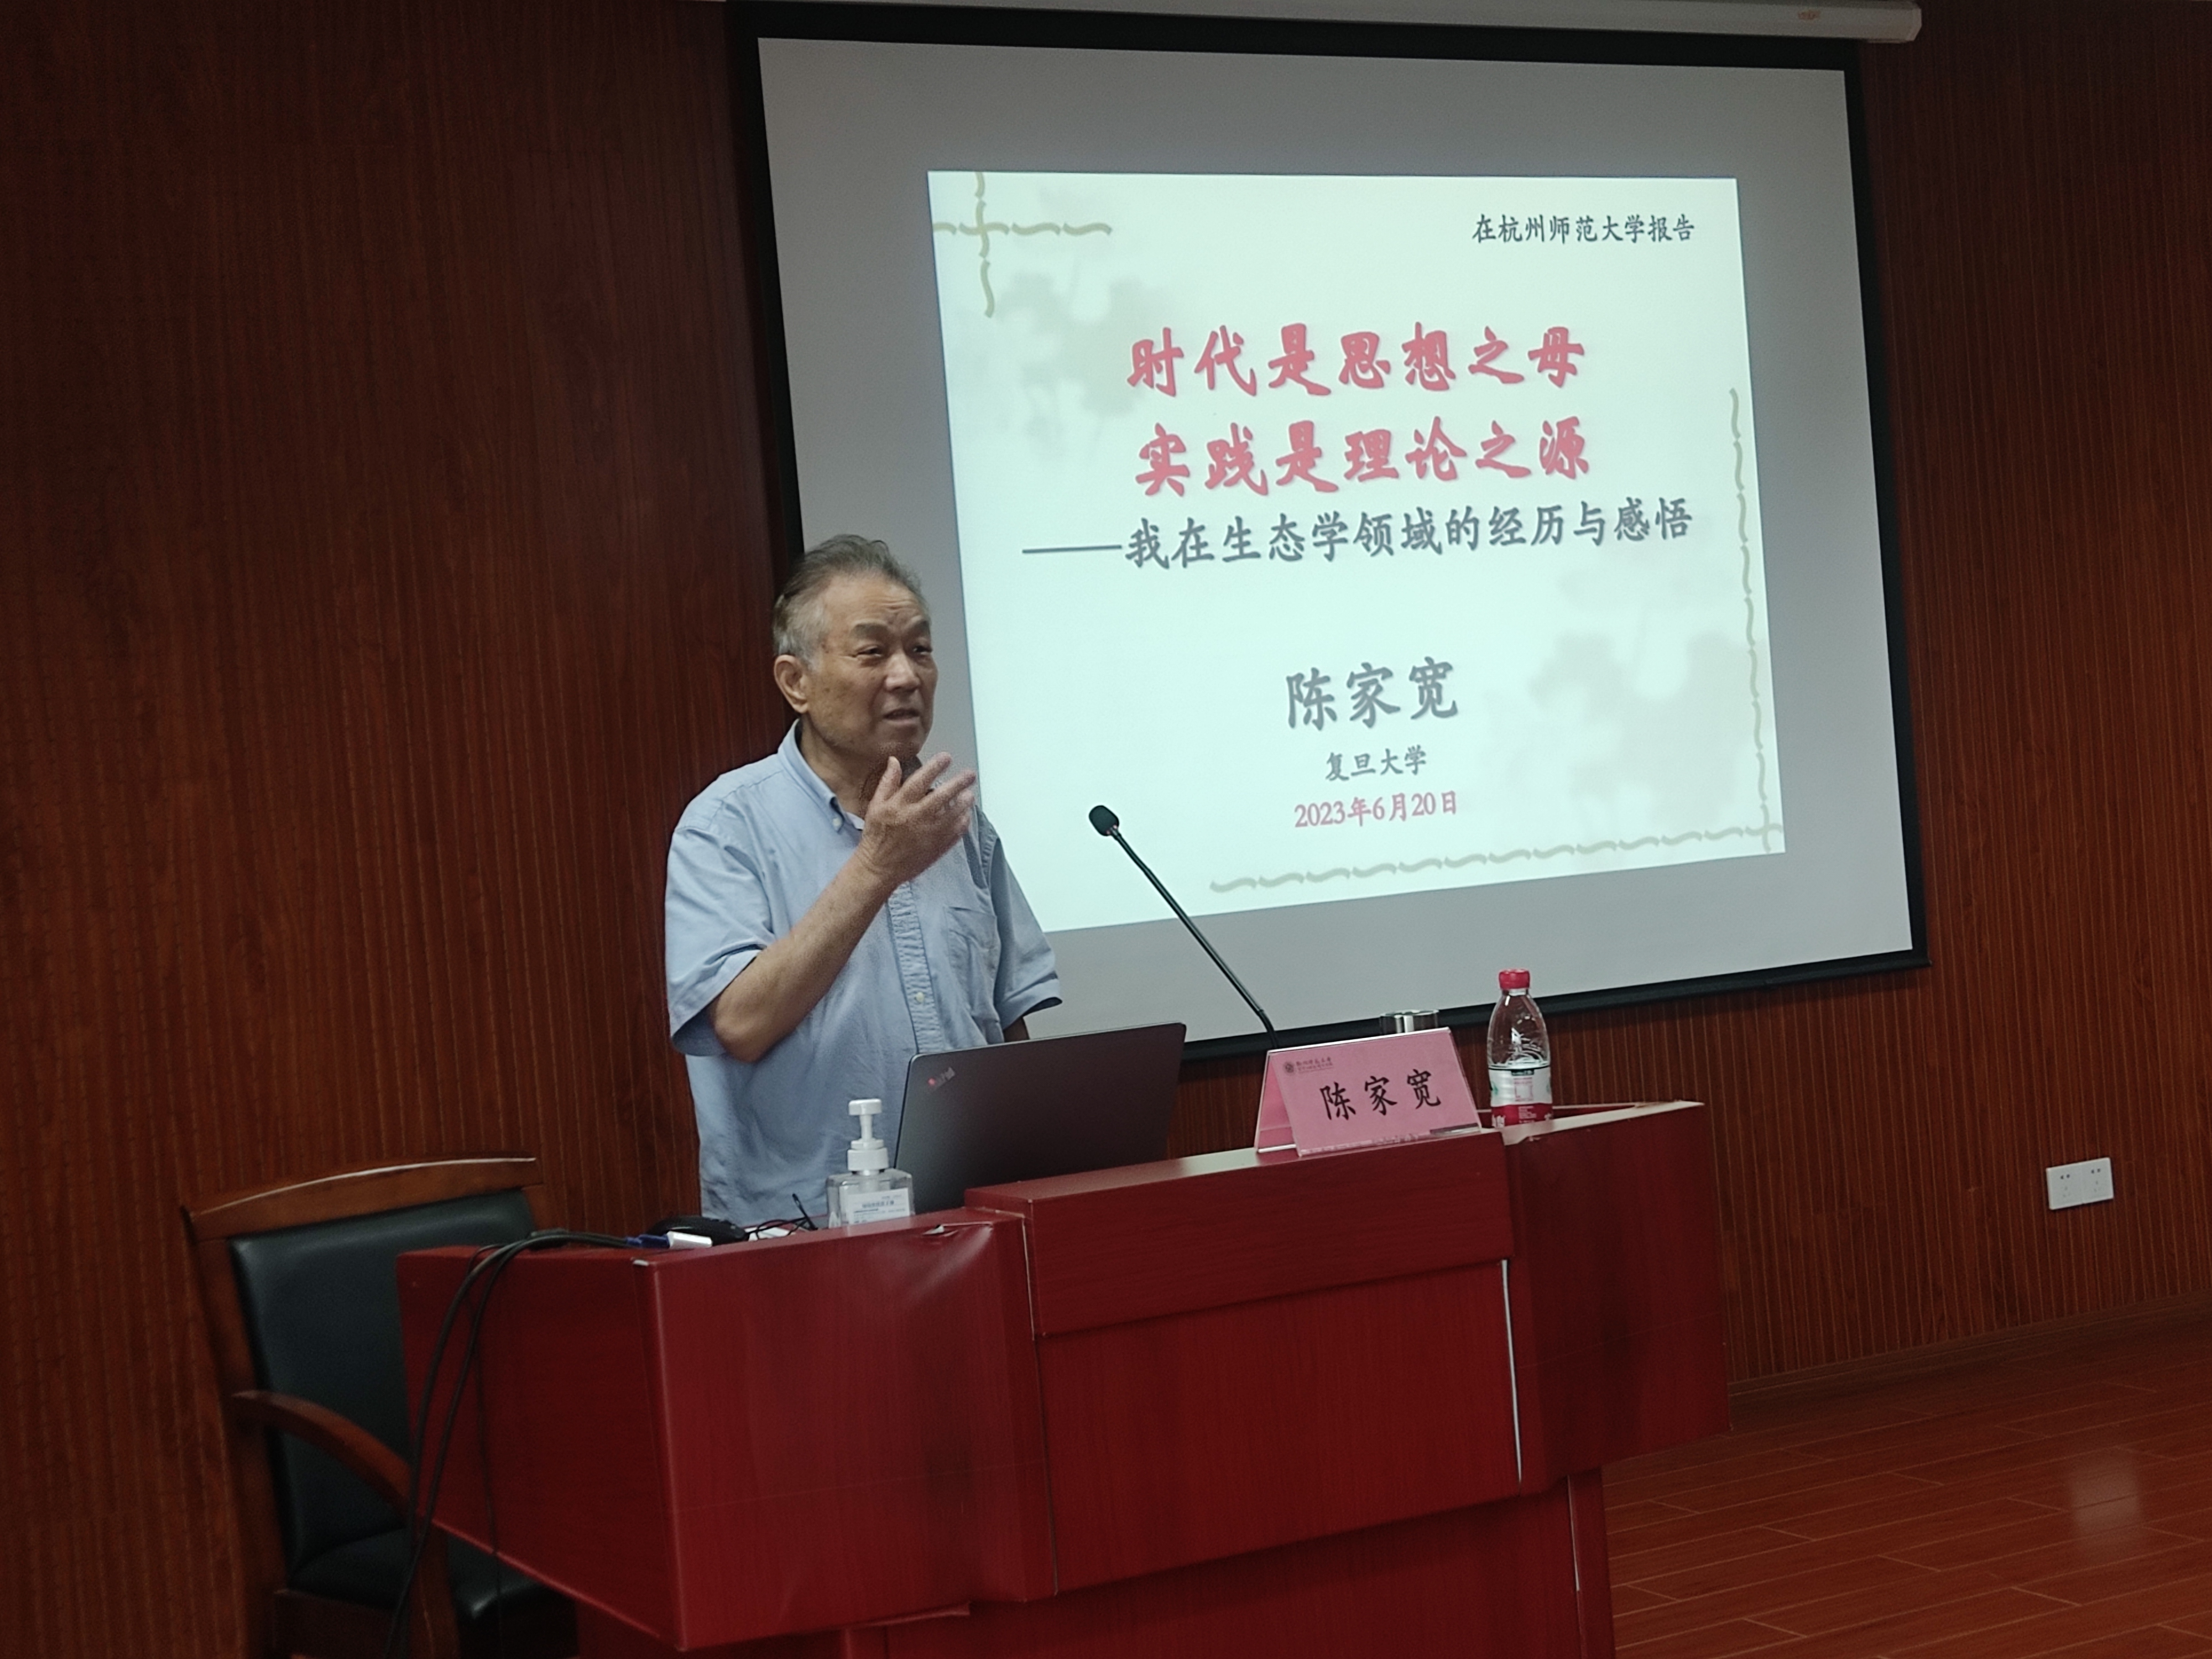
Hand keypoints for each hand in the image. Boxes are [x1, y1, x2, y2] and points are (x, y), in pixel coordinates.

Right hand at [854, 753, 975, 888]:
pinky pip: (956, 832)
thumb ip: (887, 782)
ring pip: (953, 814)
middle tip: (969, 774)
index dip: (935, 767)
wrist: (878, 868)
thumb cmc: (876, 836)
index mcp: (899, 805)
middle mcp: (916, 817)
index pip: (920, 780)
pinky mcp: (937, 847)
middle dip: (958, 782)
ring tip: (970, 794)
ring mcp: (929, 833)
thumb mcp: (875, 806)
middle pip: (942, 796)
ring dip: (964, 802)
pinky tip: (966, 815)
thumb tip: (894, 761)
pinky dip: (963, 822)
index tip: (946, 758)